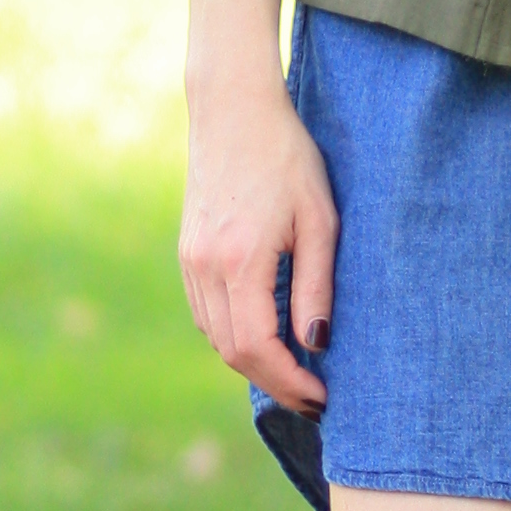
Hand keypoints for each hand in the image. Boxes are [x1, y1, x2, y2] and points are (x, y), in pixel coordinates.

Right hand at [179, 75, 337, 415]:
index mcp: (239, 261)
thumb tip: (316, 344)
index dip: (290, 382)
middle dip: (275, 383)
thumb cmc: (288, 158)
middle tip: (314, 399)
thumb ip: (316, 286)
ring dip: (254, 364)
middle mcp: (205, 267)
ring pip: (216, 337)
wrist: (233, 111)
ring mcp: (190, 261)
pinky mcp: (188, 253)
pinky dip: (235, 336)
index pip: (257, 347)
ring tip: (296, 375)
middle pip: (232, 352)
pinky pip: (206, 314)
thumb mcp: (320, 220)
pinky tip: (267, 338)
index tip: (323, 398)